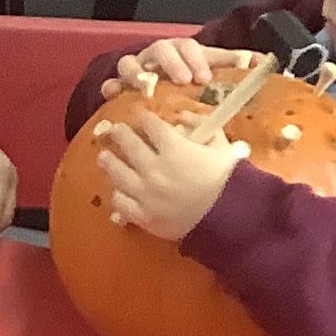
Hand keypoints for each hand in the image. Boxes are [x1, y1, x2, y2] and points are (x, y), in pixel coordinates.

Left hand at [94, 111, 242, 240]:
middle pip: (129, 145)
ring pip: (118, 173)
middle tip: (115, 130)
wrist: (230, 219)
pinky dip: (118, 195)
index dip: (145, 118)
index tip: (142, 117)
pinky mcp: (143, 216)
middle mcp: (154, 168)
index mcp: (174, 148)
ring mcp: (145, 193)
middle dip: (120, 134)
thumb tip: (183, 116)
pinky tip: (117, 190)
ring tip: (104, 157)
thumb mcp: (222, 146)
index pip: (151, 125)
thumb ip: (203, 126)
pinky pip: (122, 203)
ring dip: (109, 162)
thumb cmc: (229, 181)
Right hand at [102, 36, 259, 98]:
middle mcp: (157, 56)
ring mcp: (136, 69)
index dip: (195, 59)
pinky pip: (111, 83)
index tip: (203, 77)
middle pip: (160, 49)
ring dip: (137, 73)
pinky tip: (113, 95)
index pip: (188, 46)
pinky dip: (111, 87)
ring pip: (130, 62)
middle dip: (171, 63)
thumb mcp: (212, 66)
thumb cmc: (189, 73)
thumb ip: (233, 62)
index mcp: (181, 50)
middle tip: (183, 81)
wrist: (164, 82)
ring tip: (145, 87)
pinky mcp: (120, 85)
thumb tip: (263, 60)